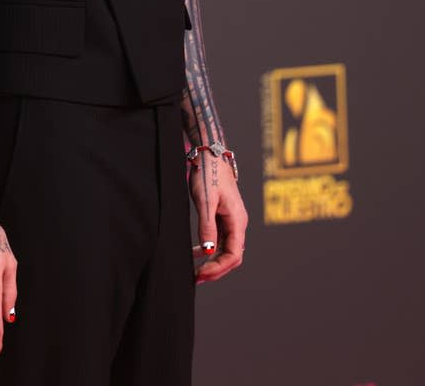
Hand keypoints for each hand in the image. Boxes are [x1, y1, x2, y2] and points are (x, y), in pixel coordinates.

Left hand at [188, 152, 247, 282]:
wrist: (210, 155)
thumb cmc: (209, 173)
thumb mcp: (205, 200)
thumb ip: (207, 226)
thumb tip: (209, 251)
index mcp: (237, 220)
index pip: (234, 254)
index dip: (218, 268)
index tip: (201, 274)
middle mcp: (237, 223)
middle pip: (232, 256)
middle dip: (216, 270)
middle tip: (196, 278)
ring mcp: (231, 220)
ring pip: (225, 249)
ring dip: (212, 262)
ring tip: (196, 272)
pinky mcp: (223, 217)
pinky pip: (219, 239)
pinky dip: (209, 249)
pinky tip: (197, 253)